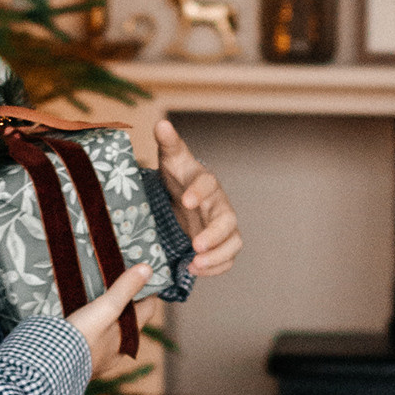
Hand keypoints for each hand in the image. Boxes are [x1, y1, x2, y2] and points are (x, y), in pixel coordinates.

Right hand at [67, 263, 150, 375]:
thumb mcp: (104, 308)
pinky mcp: (83, 362)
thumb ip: (124, 289)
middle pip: (129, 321)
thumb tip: (148, 269)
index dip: (148, 291)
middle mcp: (119, 349)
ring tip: (95, 300)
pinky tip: (79, 323)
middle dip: (126, 304)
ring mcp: (101, 358)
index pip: (149, 308)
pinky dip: (90, 330)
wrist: (52, 368)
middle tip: (116, 283)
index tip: (142, 275)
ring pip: (110, 333)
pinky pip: (92, 342)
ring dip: (107, 318)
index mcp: (129, 335)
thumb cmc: (82, 338)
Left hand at [154, 119, 241, 277]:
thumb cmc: (178, 176)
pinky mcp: (221, 244)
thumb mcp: (170, 160)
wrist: (182, 197)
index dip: (199, 192)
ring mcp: (222, 226)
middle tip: (195, 246)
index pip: (208, 184)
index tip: (185, 201)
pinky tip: (195, 271)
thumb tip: (161, 123)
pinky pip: (228, 258)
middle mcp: (218, 204)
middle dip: (214, 234)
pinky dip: (216, 267)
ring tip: (195, 265)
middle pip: (227, 219)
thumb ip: (169, 143)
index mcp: (205, 182)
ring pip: (233, 242)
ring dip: (217, 256)